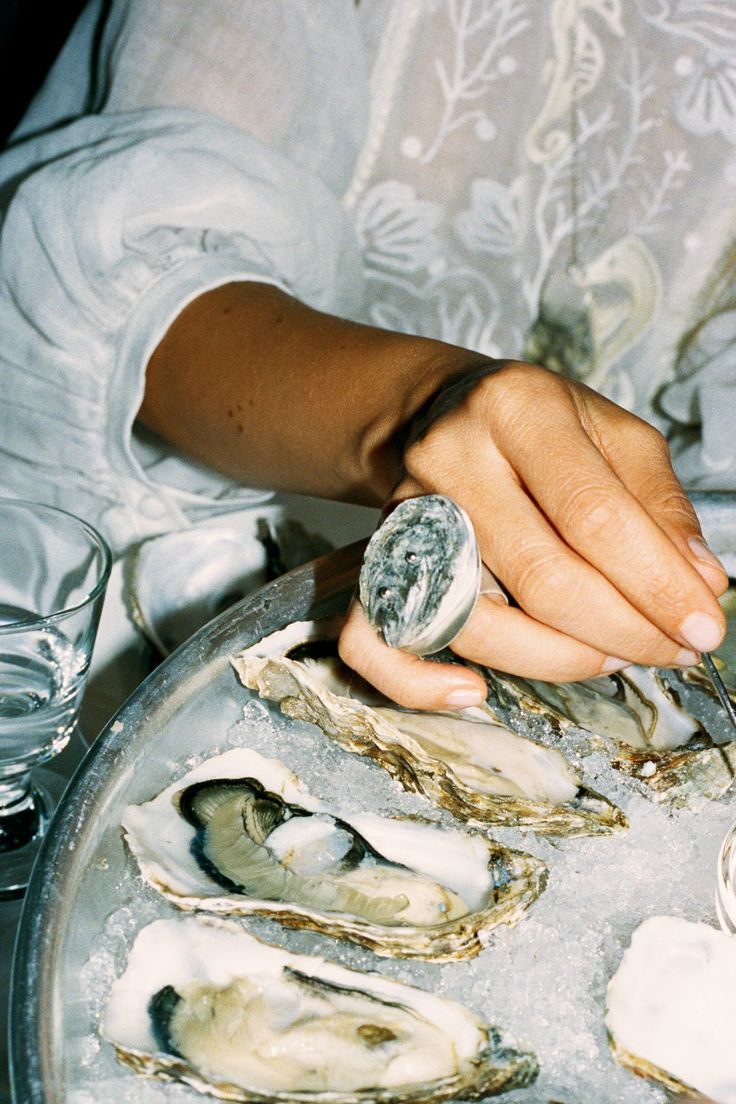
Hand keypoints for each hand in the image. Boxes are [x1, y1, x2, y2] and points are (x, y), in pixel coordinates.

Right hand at [339, 361, 728, 708]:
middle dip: (622, 630)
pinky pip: (374, 638)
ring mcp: (405, 514)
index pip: (594, 514)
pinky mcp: (376, 560)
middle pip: (541, 575)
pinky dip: (417, 683)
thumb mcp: (613, 434)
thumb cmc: (537, 426)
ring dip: (557, 661)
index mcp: (519, 408)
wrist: (440, 413)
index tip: (702, 624)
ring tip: (610, 655)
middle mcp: (452, 457)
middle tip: (671, 649)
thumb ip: (659, 504)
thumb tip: (700, 583)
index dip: (656, 583)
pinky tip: (474, 693)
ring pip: (475, 620)